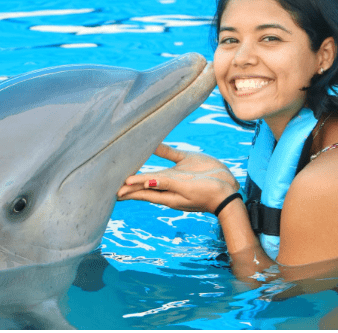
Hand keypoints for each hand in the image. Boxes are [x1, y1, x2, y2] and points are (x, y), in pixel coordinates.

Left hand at [116, 144, 239, 213]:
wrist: (229, 190)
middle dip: (128, 182)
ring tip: (124, 165)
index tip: (112, 187)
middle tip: (109, 179)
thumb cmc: (208, 193)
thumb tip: (145, 182)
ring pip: (152, 169)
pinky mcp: (185, 163)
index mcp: (166, 194)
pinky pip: (168, 154)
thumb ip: (166, 183)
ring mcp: (176, 174)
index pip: (141, 192)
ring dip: (138, 167)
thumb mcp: (185, 189)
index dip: (127, 189)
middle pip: (142, 183)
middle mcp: (167, 184)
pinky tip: (149, 143)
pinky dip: (158, 149)